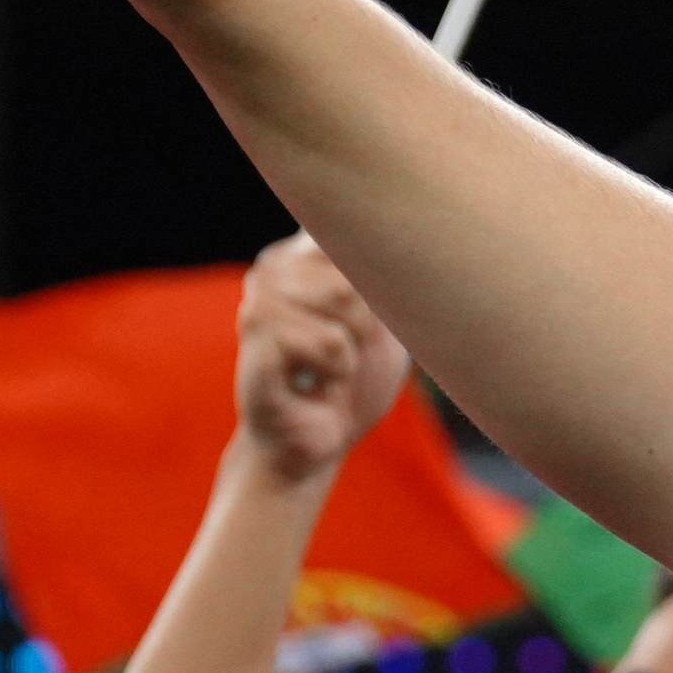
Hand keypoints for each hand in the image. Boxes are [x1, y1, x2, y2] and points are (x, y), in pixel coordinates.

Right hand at [235, 237, 411, 492]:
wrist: (316, 444)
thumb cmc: (352, 383)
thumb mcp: (384, 319)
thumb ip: (390, 275)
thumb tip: (414, 228)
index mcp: (300, 254)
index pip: (362, 234)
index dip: (380, 288)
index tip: (368, 326)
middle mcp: (272, 267)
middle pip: (360, 272)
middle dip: (368, 326)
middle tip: (343, 356)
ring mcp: (258, 301)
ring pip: (348, 304)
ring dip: (352, 353)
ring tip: (328, 370)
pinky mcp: (258, 341)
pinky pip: (332, 344)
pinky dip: (339, 374)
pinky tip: (314, 387)